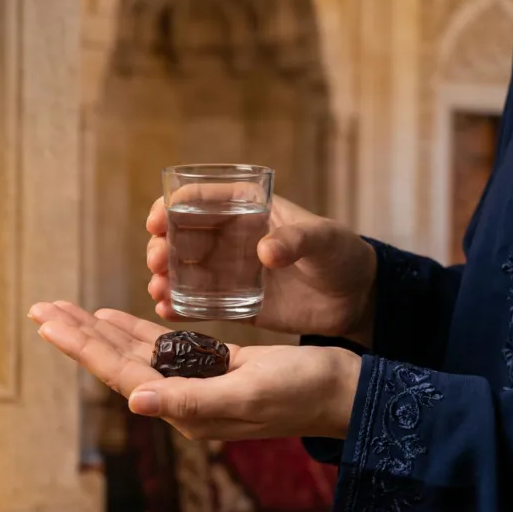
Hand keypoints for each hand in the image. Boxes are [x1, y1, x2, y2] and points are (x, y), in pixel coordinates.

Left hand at [28, 301, 360, 440]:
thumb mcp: (247, 394)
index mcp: (184, 407)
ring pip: (132, 351)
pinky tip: (111, 316)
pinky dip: (134, 329)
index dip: (81, 346)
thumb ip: (190, 400)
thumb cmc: (302, 393)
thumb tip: (136, 400)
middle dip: (77, 333)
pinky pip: (161, 346)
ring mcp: (194, 383)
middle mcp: (181, 398)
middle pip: (116, 361)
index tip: (47, 321)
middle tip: (40, 309)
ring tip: (64, 310)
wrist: (342, 393)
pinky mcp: (211, 368)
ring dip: (97, 329)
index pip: (120, 373)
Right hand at [146, 193, 377, 347]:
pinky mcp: (234, 304)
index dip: (172, 207)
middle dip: (162, 246)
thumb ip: (297, 241)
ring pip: (184, 271)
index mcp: (246, 209)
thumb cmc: (342, 254)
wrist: (355, 298)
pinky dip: (179, 307)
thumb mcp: (324, 239)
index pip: (200, 200)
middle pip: (183, 237)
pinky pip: (199, 304)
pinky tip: (165, 311)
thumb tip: (264, 252)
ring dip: (164, 278)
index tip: (157, 222)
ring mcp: (229, 272)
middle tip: (157, 261)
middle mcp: (230, 238)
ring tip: (158, 289)